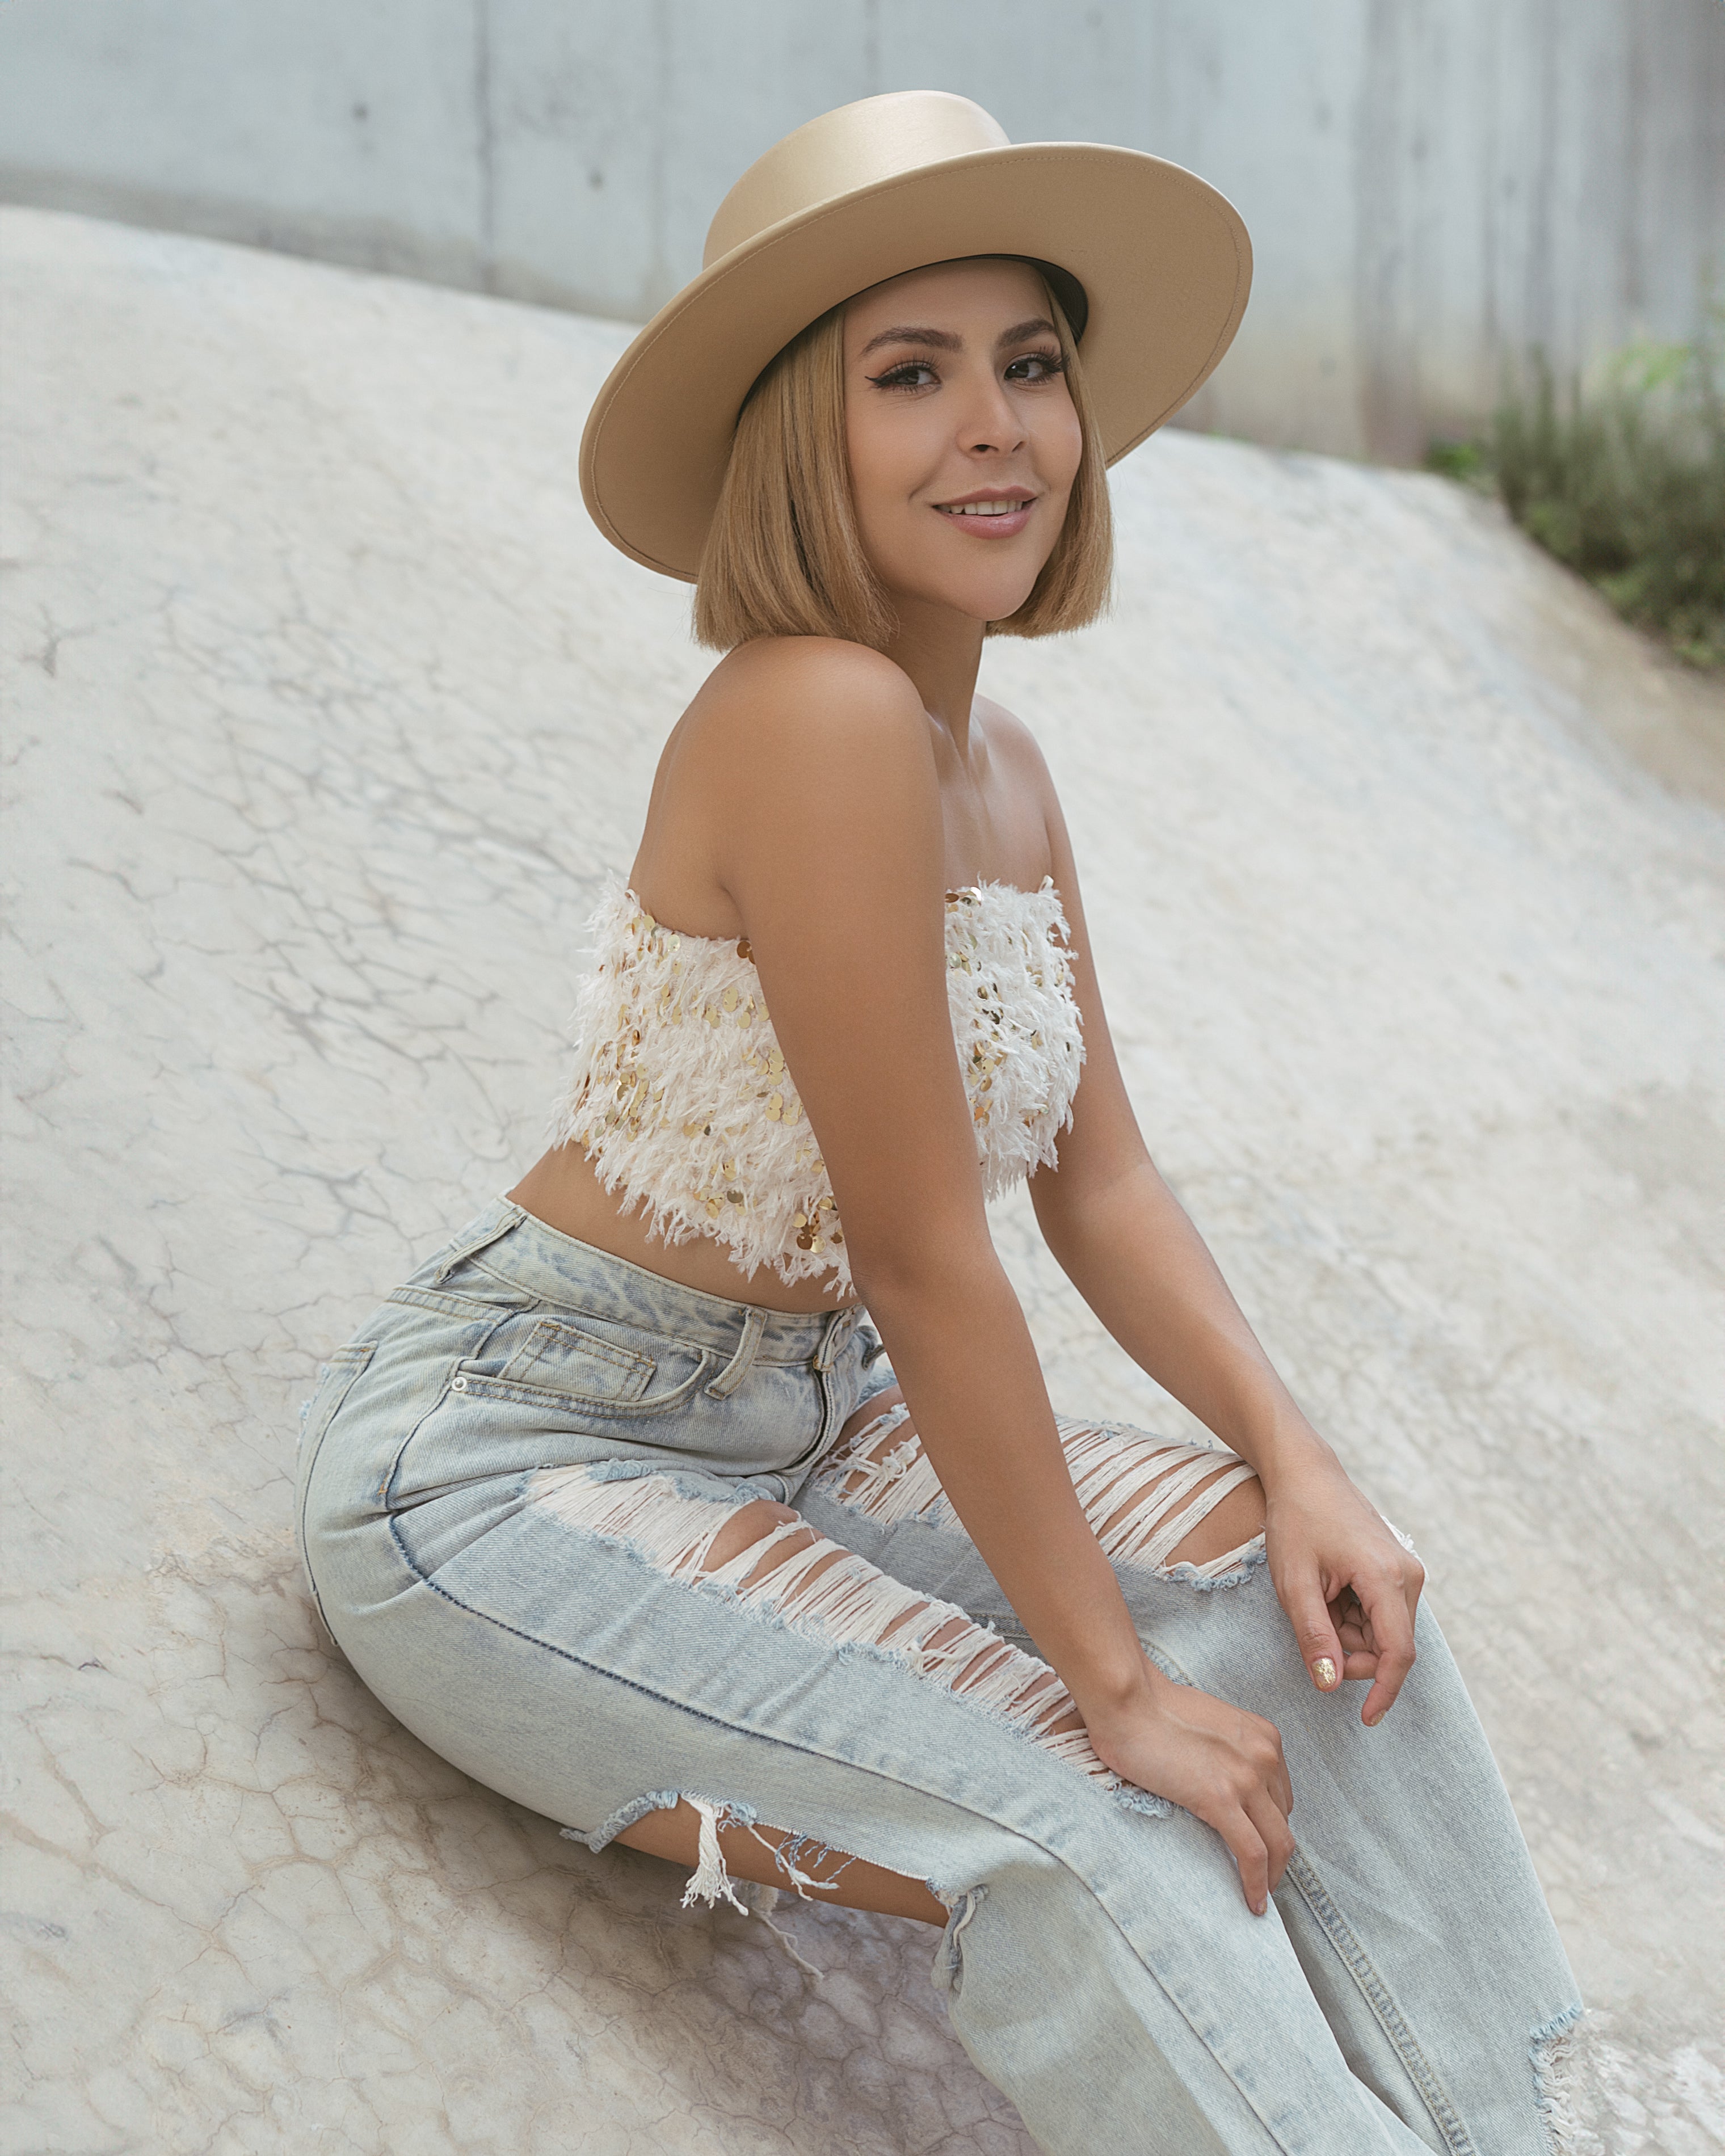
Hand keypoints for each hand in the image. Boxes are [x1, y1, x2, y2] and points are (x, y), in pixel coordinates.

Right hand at [1086, 1669, 1293, 1914]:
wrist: (1127, 1700)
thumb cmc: (1152, 1708)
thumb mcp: (1209, 1725)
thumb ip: (1226, 1752)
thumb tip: (1219, 1782)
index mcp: (1263, 1736)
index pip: (1281, 1795)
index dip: (1272, 1826)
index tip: (1260, 1846)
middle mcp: (1264, 1755)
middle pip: (1283, 1821)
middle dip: (1276, 1854)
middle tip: (1261, 1877)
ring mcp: (1246, 1777)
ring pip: (1277, 1843)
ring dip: (1271, 1875)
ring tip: (1257, 1895)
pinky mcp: (1221, 1798)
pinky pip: (1252, 1854)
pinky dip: (1256, 1883)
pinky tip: (1251, 1903)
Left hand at [1262, 1449, 1425, 1725]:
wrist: (1305, 1474)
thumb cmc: (1296, 1521)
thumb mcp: (1295, 1583)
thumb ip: (1314, 1636)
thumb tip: (1330, 1685)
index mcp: (1388, 1578)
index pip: (1397, 1654)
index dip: (1383, 1692)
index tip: (1365, 1720)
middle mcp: (1408, 1576)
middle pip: (1389, 1646)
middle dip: (1351, 1654)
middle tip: (1310, 1630)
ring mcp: (1405, 1572)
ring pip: (1383, 1632)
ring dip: (1348, 1634)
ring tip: (1315, 1600)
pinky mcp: (1396, 1570)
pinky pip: (1380, 1614)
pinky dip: (1352, 1618)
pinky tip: (1328, 1593)